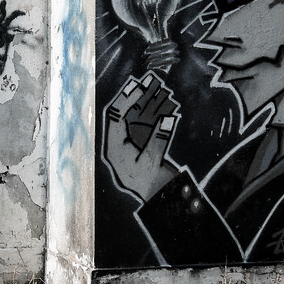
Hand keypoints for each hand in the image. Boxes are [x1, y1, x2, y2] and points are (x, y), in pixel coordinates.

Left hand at [103, 71, 179, 201]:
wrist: (161, 203)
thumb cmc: (151, 186)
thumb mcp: (153, 162)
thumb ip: (158, 139)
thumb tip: (168, 119)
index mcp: (114, 148)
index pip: (116, 117)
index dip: (126, 100)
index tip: (139, 87)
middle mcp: (120, 144)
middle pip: (127, 114)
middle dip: (139, 98)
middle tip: (150, 81)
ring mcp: (133, 145)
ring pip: (139, 119)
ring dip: (149, 103)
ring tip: (159, 87)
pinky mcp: (144, 147)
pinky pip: (149, 126)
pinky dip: (157, 115)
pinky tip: (167, 105)